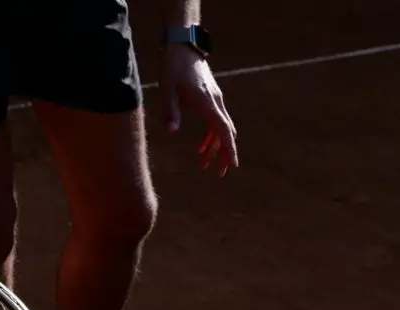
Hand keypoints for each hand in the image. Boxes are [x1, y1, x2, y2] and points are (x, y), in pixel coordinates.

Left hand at [159, 46, 238, 176]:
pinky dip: (210, 136)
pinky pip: (214, 122)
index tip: (232, 165)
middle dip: (223, 154)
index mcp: (207, 103)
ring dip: (214, 147)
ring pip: (220, 128)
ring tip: (203, 165)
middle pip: (226, 133)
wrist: (181, 46)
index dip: (229, 149)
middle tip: (218, 173)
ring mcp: (214, 100)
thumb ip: (170, 112)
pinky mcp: (209, 98)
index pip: (223, 130)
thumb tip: (171, 132)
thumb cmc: (173, 68)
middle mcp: (215, 102)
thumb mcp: (167, 91)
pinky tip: (200, 148)